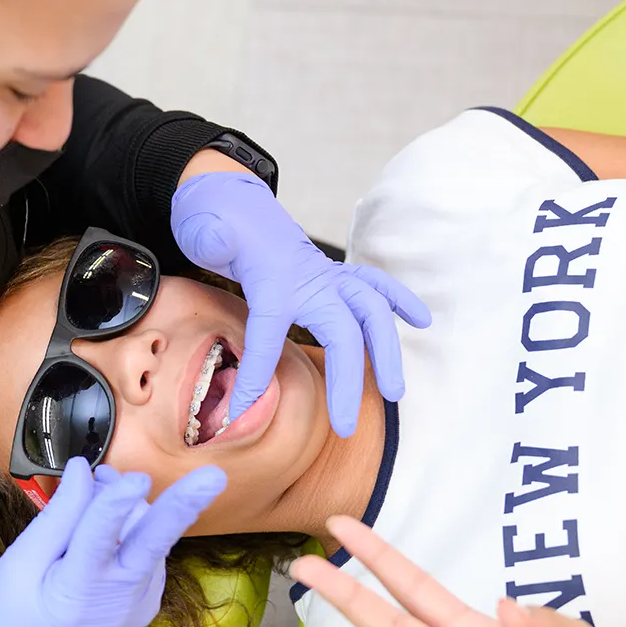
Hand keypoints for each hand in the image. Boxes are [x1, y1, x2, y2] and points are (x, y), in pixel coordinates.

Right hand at [0, 460, 226, 626]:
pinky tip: (107, 517)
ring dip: (135, 503)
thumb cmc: (17, 611)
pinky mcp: (151, 598)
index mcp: (77, 592)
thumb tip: (83, 470)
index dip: (114, 507)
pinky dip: (133, 526)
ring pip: (149, 535)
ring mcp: (142, 601)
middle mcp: (120, 599)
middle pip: (154, 543)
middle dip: (184, 507)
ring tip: (100, 482)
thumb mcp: (21, 563)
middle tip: (215, 477)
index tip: (135, 479)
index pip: (97, 541)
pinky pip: (147, 550)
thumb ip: (57, 516)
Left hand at [171, 171, 430, 436]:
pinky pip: (374, 288)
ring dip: (386, 352)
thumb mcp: (203, 228)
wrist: (232, 200)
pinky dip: (399, 301)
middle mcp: (311, 278)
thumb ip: (210, 239)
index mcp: (274, 277)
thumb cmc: (216, 222)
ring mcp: (327, 276)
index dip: (258, 373)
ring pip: (371, 312)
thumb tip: (218, 245)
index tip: (244, 410)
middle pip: (344, 331)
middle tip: (346, 426)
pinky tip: (422, 321)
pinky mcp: (333, 277)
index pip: (269, 332)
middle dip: (349, 380)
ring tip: (394, 392)